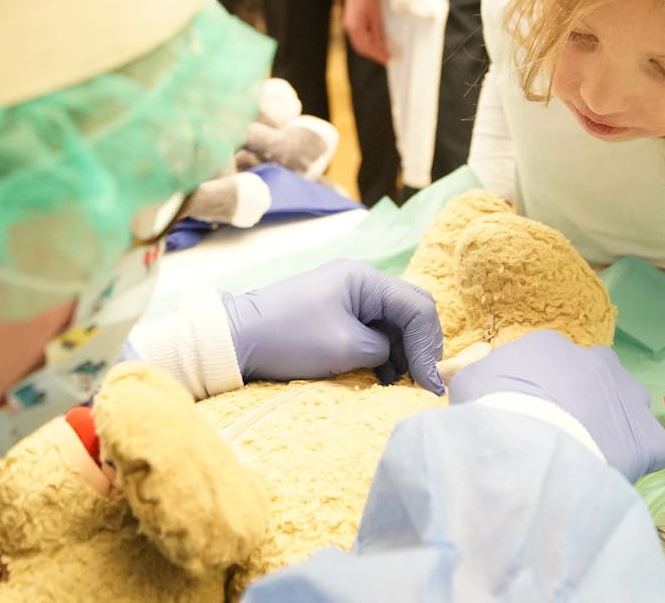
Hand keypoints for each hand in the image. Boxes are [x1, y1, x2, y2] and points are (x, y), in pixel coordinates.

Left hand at [221, 259, 443, 392]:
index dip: (428, 346)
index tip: (428, 384)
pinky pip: (374, 330)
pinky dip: (383, 353)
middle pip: (410, 311)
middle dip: (420, 347)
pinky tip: (381, 376)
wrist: (237, 339)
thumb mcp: (345, 347)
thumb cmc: (289, 339)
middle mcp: (361, 281)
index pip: (417, 307)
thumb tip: (396, 358)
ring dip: (402, 353)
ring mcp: (349, 296)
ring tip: (398, 384)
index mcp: (365, 280)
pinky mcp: (338, 314)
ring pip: (394, 323)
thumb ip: (384, 350)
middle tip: (420, 382)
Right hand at [343, 0, 390, 63]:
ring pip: (359, 44)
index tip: (389, 58)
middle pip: (361, 48)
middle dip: (374, 54)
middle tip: (386, 58)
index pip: (367, 47)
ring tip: (382, 52)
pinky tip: (375, 43)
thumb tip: (383, 46)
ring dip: (370, 50)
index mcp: (355, 27)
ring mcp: (348, 26)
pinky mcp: (350, 23)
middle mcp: (349, 29)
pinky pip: (358, 38)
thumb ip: (378, 32)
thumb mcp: (377, 15)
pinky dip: (366, 43)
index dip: (378, 54)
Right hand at [450, 331, 664, 480]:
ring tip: (591, 452)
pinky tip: (613, 471)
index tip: (531, 412)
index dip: (541, 390)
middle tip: (562, 429)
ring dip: (614, 421)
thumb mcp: (470, 384)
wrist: (527, 450)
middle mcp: (596, 362)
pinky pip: (648, 446)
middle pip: (595, 376)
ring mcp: (628, 397)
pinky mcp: (648, 438)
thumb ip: (483, 379)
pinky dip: (636, 457)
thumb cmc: (493, 412)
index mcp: (551, 346)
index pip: (550, 362)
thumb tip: (484, 387)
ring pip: (627, 405)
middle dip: (584, 398)